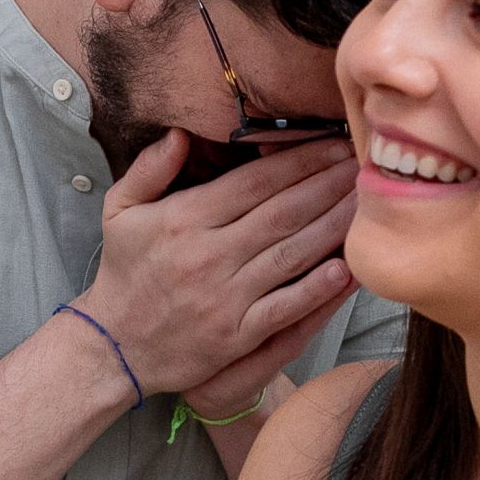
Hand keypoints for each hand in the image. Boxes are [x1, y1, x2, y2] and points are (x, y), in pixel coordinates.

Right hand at [76, 129, 359, 396]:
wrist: (114, 347)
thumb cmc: (123, 273)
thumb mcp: (119, 211)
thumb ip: (149, 169)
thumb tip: (182, 132)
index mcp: (183, 219)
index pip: (254, 182)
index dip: (300, 160)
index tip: (334, 144)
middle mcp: (207, 255)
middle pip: (282, 212)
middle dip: (328, 185)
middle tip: (364, 163)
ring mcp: (224, 297)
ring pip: (291, 254)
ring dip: (333, 226)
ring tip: (366, 202)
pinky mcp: (235, 335)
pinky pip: (284, 307)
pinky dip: (316, 289)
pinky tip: (346, 268)